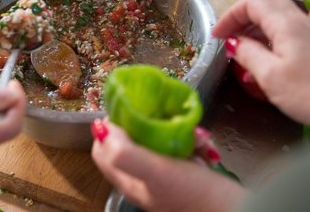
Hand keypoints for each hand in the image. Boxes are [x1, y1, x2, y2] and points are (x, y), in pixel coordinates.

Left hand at [91, 121, 244, 211]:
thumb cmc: (197, 198)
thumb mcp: (156, 171)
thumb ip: (124, 152)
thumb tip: (102, 128)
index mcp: (129, 180)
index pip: (103, 149)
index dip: (112, 127)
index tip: (129, 111)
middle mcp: (143, 180)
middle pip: (132, 140)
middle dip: (150, 123)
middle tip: (164, 117)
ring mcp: (166, 177)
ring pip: (161, 140)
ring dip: (179, 130)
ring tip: (195, 135)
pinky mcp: (188, 174)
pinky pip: (185, 148)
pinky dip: (196, 141)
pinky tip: (206, 145)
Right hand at [212, 0, 309, 136]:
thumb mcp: (270, 76)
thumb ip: (248, 54)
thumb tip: (233, 44)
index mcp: (286, 24)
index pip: (251, 3)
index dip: (229, 16)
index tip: (217, 36)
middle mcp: (299, 21)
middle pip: (264, 2)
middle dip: (241, 16)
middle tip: (227, 36)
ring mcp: (308, 32)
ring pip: (275, 15)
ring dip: (253, 26)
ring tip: (239, 47)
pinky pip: (284, 29)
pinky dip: (267, 35)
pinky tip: (261, 56)